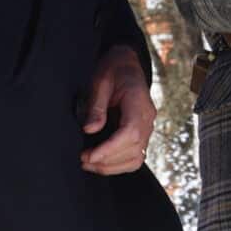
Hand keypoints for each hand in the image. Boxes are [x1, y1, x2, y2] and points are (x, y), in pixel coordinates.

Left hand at [80, 43, 156, 173]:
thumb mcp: (100, 82)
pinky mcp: (142, 133)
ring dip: (112, 166)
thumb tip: (90, 130)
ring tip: (89, 164)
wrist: (126, 64)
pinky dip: (119, 164)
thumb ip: (96, 107)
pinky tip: (102, 162)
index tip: (90, 156)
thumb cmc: (114, 70)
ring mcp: (147, 127)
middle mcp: (148, 118)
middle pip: (134, 149)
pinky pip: (136, 156)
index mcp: (139, 103)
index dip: (110, 149)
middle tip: (83, 160)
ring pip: (136, 157)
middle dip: (107, 160)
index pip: (131, 133)